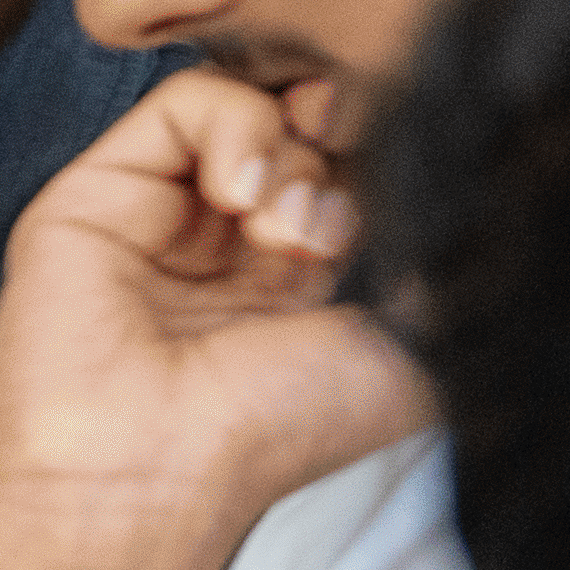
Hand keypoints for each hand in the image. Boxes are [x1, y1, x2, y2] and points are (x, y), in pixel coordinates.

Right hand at [0, 67, 428, 561]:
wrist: (154, 472)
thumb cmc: (270, 435)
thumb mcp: (407, 348)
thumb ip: (445, 264)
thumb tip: (469, 177)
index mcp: (296, 281)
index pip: (354, 166)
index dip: (386, 154)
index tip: (404, 185)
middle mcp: (227, 244)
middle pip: (307, 126)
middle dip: (343, 152)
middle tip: (334, 225)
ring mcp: (162, 215)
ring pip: (253, 105)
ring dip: (292, 152)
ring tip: (283, 229)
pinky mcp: (100, 192)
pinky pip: (184, 98)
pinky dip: (234, 126)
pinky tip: (241, 193)